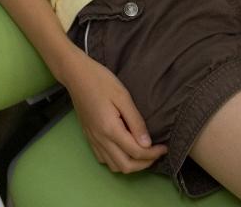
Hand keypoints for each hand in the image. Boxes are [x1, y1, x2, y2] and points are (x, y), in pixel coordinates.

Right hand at [63, 51, 166, 173]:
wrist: (75, 74)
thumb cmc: (100, 80)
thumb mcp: (122, 96)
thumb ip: (135, 121)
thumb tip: (147, 143)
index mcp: (110, 129)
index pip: (136, 152)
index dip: (153, 154)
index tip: (164, 148)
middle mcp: (101, 139)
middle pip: (126, 166)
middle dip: (144, 164)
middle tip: (156, 153)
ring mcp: (93, 140)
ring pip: (114, 166)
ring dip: (131, 165)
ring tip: (142, 153)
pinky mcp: (88, 137)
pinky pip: (103, 159)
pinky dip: (116, 161)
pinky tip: (123, 150)